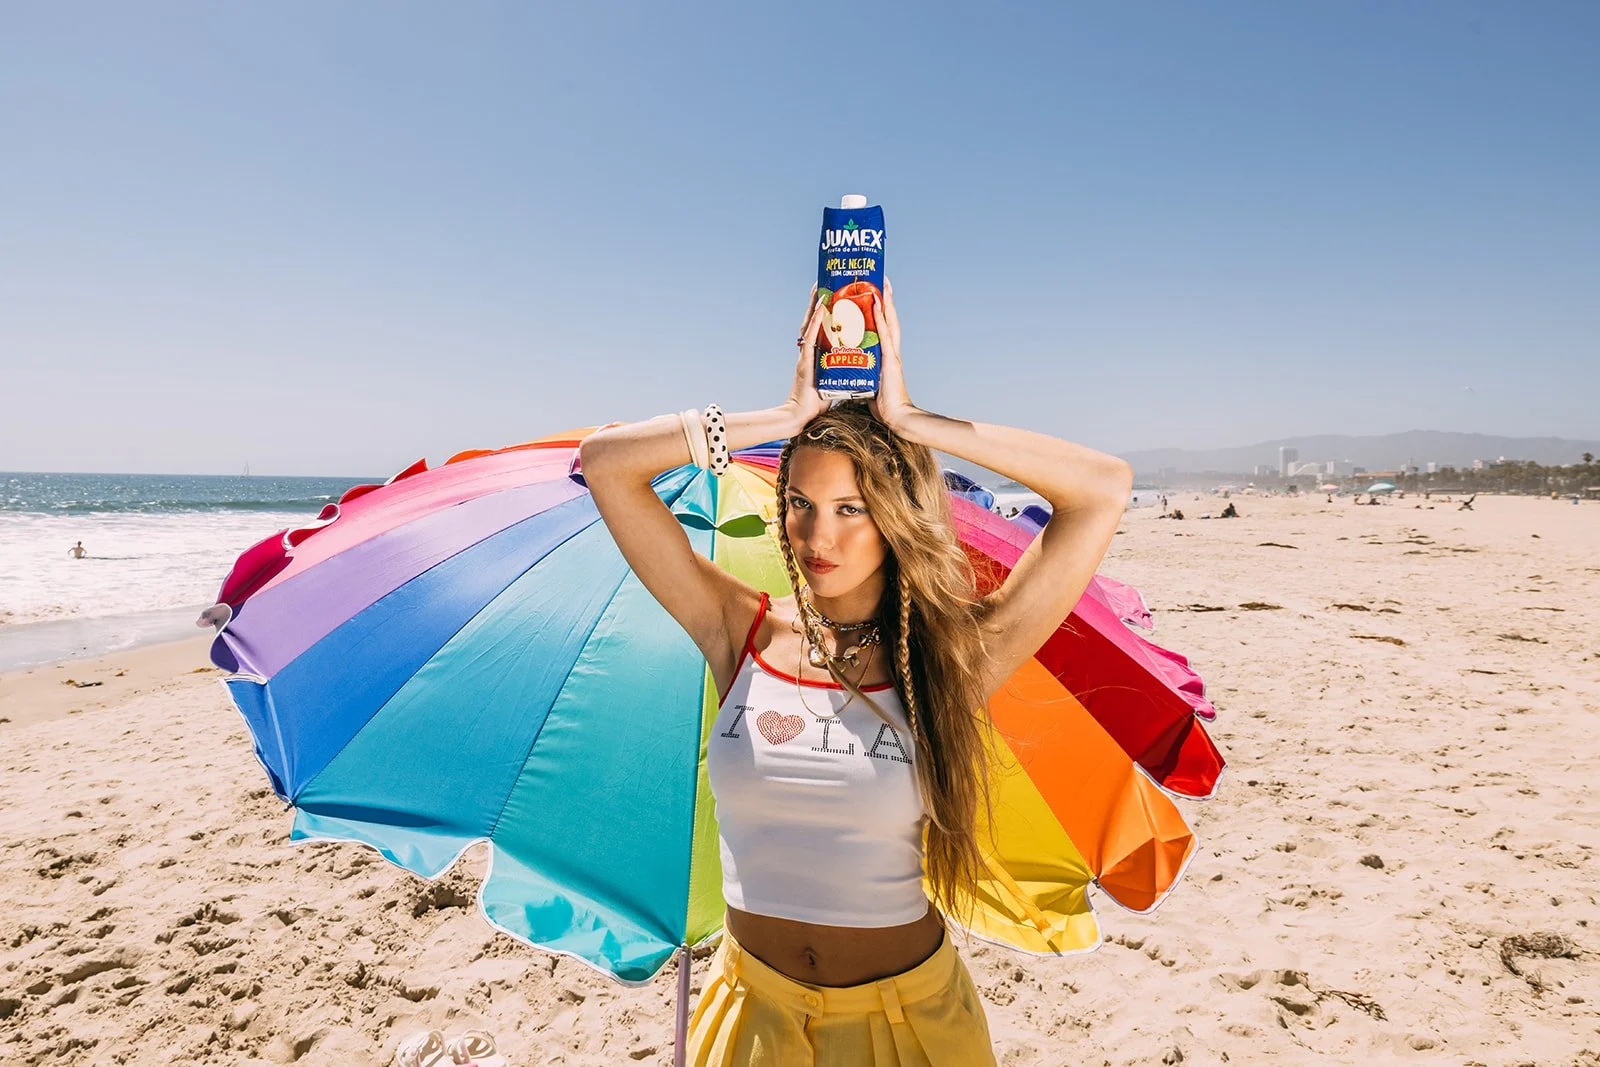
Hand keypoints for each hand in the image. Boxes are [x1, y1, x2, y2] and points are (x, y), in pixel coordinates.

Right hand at [784, 285, 829, 426]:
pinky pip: (812, 337)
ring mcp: (806, 355)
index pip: (821, 329)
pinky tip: (821, 309)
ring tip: (820, 288)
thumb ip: (836, 370)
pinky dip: (816, 322)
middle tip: (822, 283)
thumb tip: (848, 365)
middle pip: (814, 321)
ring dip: (815, 306)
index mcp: (816, 355)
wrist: (803, 417)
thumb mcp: (831, 380)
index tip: (829, 296)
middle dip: (817, 302)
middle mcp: (810, 351)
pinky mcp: (806, 362)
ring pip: (811, 325)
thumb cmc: (816, 401)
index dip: (824, 312)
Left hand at [867, 279, 914, 429]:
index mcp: (886, 356)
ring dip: (885, 302)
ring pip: (889, 322)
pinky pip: (884, 334)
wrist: (895, 417)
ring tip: (882, 284)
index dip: (882, 311)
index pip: (885, 328)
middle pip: (890, 319)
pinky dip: (882, 317)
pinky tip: (878, 303)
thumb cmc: (883, 406)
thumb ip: (863, 375)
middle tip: (882, 281)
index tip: (878, 294)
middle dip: (886, 300)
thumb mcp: (869, 384)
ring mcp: (892, 354)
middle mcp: (891, 351)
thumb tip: (851, 372)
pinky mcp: (890, 359)